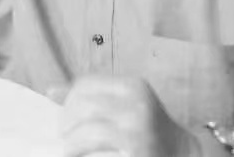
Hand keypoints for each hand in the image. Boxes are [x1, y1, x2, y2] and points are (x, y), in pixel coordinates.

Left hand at [60, 76, 202, 156]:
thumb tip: (50, 90)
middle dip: (66, 124)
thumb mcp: (126, 104)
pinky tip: (82, 156)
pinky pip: (96, 154)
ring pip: (86, 131)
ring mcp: (136, 131)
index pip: (85, 84)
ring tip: (69, 151)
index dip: (68, 101)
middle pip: (82, 106)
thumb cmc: (148, 129)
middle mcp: (136, 105)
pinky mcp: (135, 153)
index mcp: (132, 87)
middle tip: (65, 139)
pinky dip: (84, 155)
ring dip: (70, 144)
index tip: (66, 118)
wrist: (183, 154)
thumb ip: (92, 96)